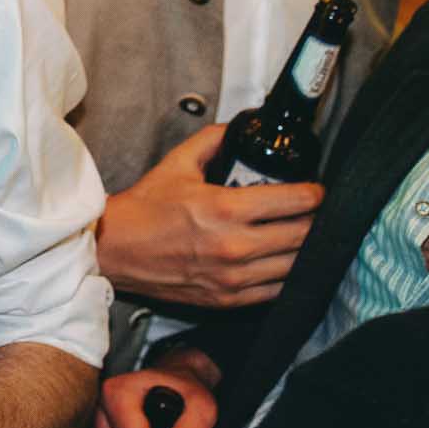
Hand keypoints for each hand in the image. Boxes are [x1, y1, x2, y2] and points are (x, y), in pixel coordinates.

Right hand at [97, 126, 315, 307]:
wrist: (113, 249)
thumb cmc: (142, 211)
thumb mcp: (177, 164)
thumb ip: (213, 141)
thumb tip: (239, 129)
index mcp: (224, 208)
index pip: (295, 201)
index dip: (315, 193)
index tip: (315, 190)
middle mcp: (234, 245)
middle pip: (304, 235)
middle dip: (315, 219)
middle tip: (312, 211)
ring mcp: (232, 277)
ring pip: (296, 265)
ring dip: (304, 249)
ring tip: (300, 235)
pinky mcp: (227, 298)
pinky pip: (277, 291)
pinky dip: (287, 276)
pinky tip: (282, 261)